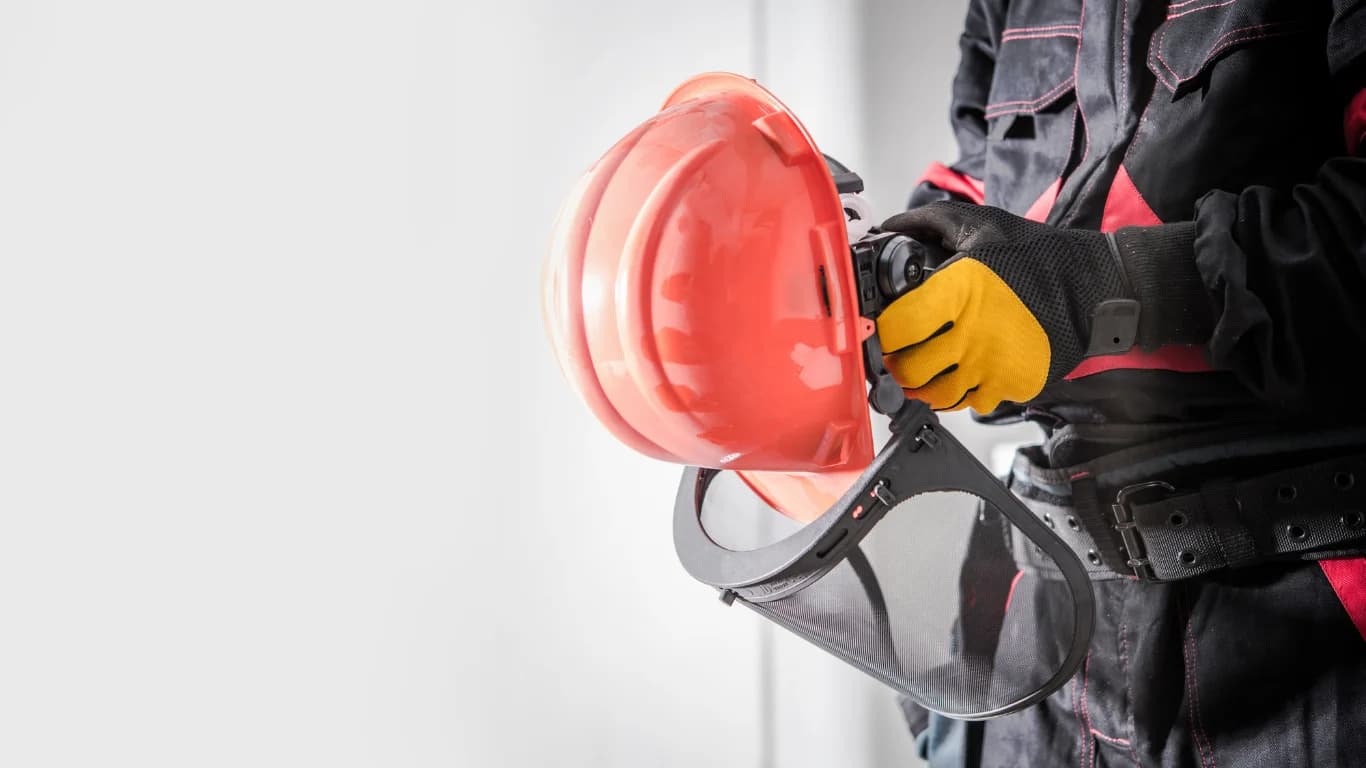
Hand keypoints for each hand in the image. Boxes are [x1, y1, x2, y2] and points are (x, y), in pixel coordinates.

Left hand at [875, 202, 1203, 411]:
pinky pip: (969, 404)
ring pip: (935, 396)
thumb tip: (890, 227)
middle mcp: (973, 334)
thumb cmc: (1041, 256)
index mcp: (959, 292)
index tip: (883, 326)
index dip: (882, 330)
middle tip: (898, 352)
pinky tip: (959, 373)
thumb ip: (930, 222)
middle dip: (896, 363)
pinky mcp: (1012, 386)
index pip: (897, 328)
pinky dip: (958, 394)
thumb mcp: (983, 224)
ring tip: (925, 367)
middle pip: (909, 370)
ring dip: (923, 385)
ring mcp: (993, 366)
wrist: (1098, 288)